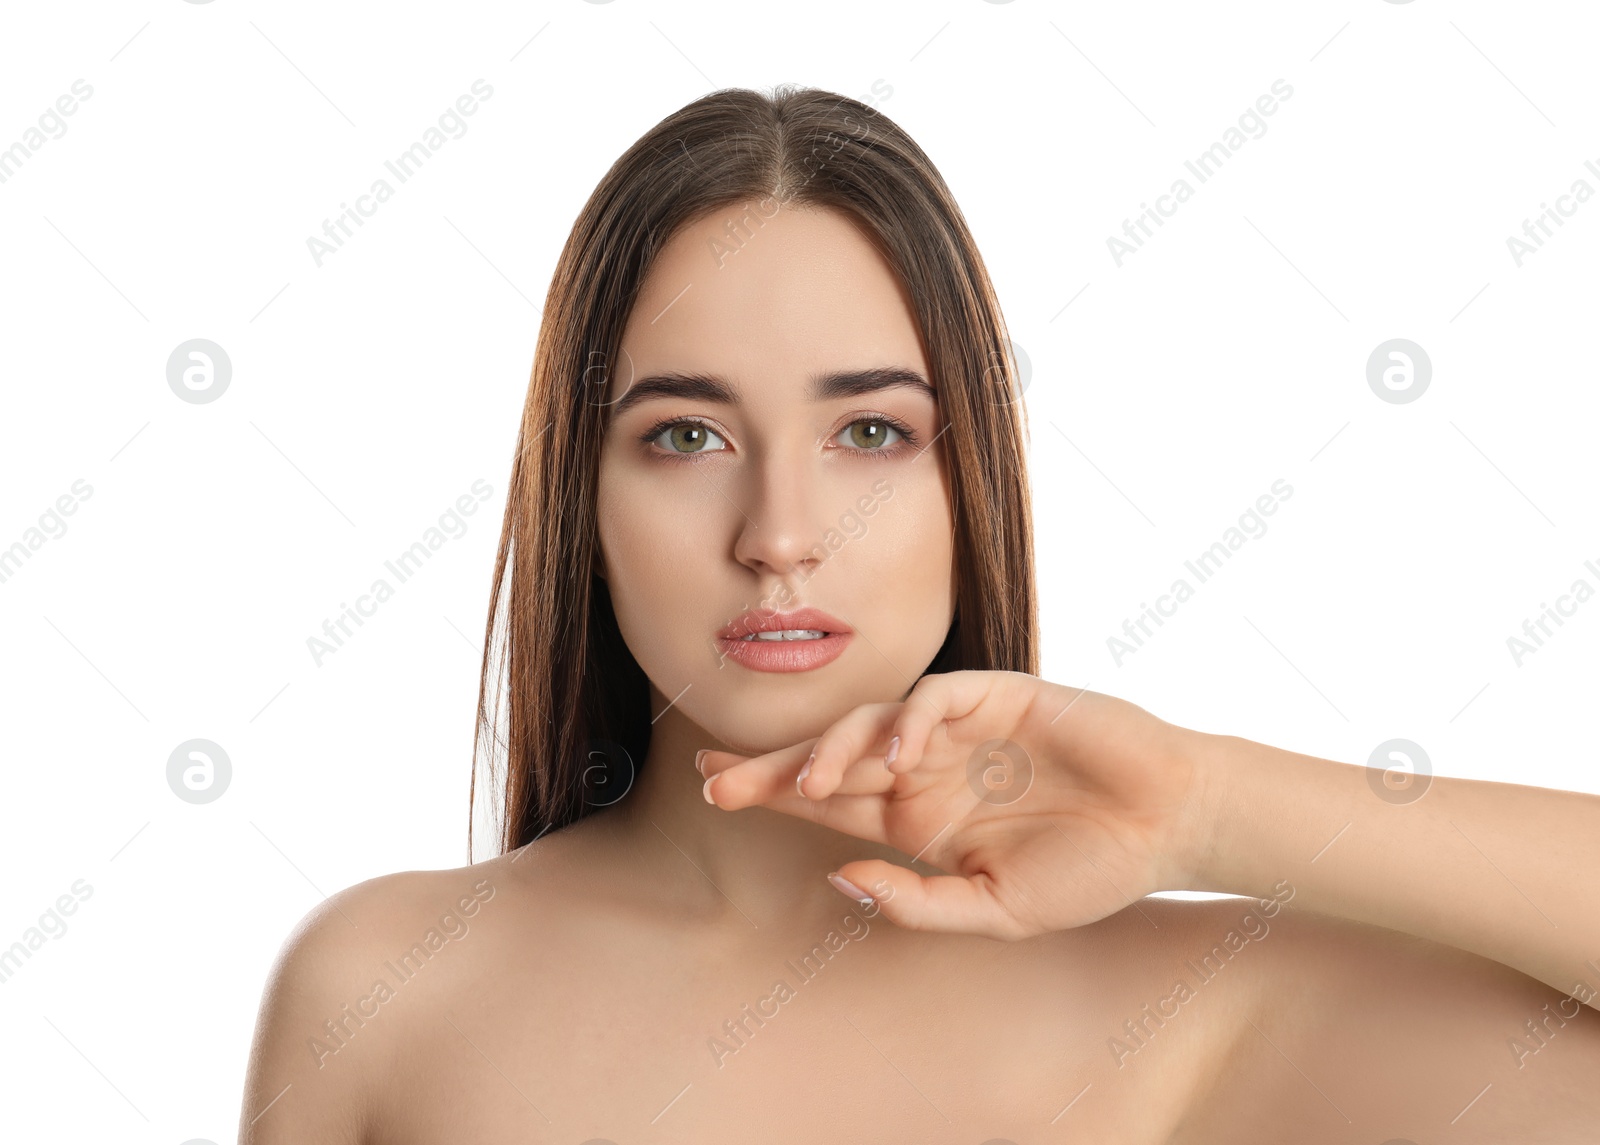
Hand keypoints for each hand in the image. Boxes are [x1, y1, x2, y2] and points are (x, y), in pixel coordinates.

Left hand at [700, 670, 1213, 939]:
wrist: (1171, 826)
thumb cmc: (1089, 871)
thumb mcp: (995, 909)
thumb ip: (917, 902)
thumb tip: (839, 879)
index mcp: (920, 817)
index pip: (829, 803)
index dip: (772, 793)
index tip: (714, 791)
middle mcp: (929, 768)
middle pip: (832, 759)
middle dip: (773, 767)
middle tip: (716, 778)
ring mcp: (960, 730)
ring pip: (873, 724)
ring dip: (833, 749)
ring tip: (804, 783)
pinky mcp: (999, 695)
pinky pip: (937, 698)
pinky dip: (909, 719)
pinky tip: (896, 751)